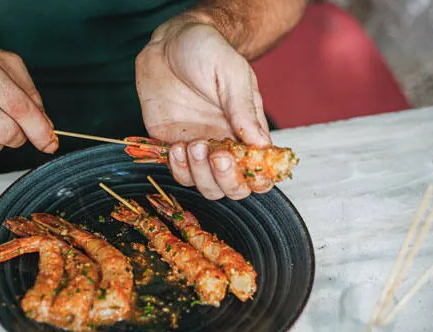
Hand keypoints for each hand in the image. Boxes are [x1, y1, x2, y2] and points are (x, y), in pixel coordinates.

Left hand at [136, 19, 270, 199]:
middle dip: (226, 180)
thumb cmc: (208, 51)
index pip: (261, 172)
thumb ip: (243, 109)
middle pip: (233, 188)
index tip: (243, 162)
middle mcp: (225, 145)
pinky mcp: (172, 147)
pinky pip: (178, 174)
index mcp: (248, 132)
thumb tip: (263, 146)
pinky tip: (177, 146)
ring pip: (206, 187)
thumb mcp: (231, 74)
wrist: (170, 42)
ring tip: (194, 144)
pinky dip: (178, 169)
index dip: (258, 180)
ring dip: (200, 174)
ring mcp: (199, 149)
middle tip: (217, 155)